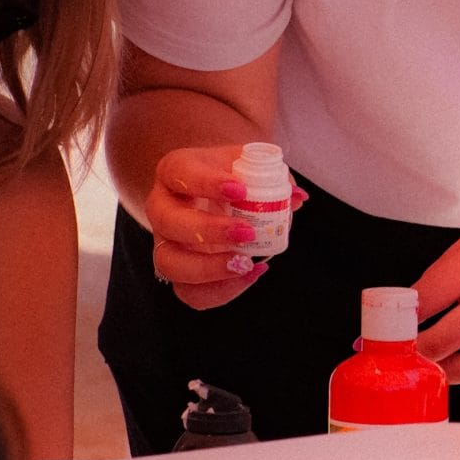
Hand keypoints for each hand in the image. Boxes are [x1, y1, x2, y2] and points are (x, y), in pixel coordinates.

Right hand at [145, 144, 306, 309]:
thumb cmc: (231, 178)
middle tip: (247, 232)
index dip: (206, 182)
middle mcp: (163, 208)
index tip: (240, 189)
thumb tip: (297, 197)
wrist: (217, 195)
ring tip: (246, 263)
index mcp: (175, 172)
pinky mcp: (180, 272)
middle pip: (167, 221)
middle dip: (207, 230)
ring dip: (208, 268)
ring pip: (169, 263)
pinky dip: (221, 291)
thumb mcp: (250, 167)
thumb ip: (274, 178)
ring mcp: (167, 243)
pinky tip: (250, 274)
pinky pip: (190, 293)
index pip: (179, 172)